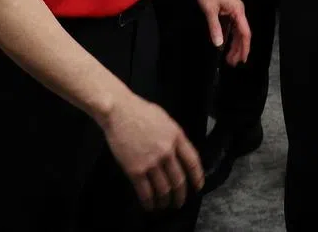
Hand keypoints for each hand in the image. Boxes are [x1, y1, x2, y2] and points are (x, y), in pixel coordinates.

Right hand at [101, 93, 203, 210]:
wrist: (119, 111)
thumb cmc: (141, 111)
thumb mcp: (166, 120)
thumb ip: (174, 137)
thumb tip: (179, 154)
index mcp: (177, 136)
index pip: (193, 162)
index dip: (197, 177)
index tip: (198, 187)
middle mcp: (167, 151)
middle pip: (179, 180)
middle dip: (180, 196)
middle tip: (179, 203)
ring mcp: (151, 162)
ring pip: (163, 190)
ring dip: (165, 201)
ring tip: (164, 206)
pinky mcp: (135, 170)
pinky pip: (145, 192)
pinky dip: (149, 203)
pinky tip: (149, 206)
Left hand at [193, 0, 250, 64]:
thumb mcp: (210, 10)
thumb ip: (215, 28)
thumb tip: (218, 44)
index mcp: (238, 11)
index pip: (245, 32)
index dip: (244, 47)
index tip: (242, 59)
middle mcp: (238, 11)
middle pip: (242, 33)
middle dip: (238, 49)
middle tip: (232, 63)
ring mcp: (233, 10)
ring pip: (236, 30)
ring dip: (233, 44)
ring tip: (229, 57)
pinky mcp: (227, 9)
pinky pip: (230, 26)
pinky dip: (228, 36)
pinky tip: (224, 44)